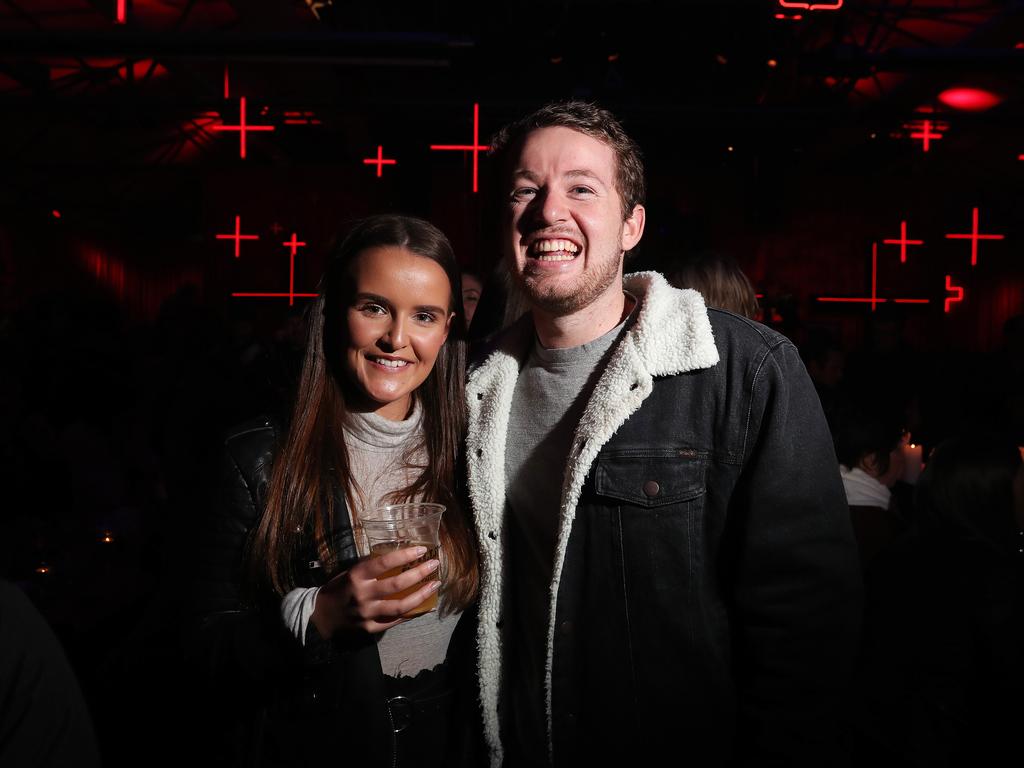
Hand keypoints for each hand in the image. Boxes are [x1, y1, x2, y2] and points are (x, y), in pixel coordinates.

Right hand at [310, 546, 439, 637]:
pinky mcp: (370, 628)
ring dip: (421, 595)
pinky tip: (424, 607)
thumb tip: (397, 556)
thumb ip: (370, 567)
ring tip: (434, 585)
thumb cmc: (338, 588)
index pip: (384, 563)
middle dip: (420, 573)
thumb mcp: (350, 572)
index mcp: (356, 576)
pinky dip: (411, 614)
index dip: (405, 555)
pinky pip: (395, 621)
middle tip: (434, 565)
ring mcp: (367, 613)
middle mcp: (363, 595)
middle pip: (397, 584)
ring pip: (401, 606)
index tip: (422, 550)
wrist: (320, 616)